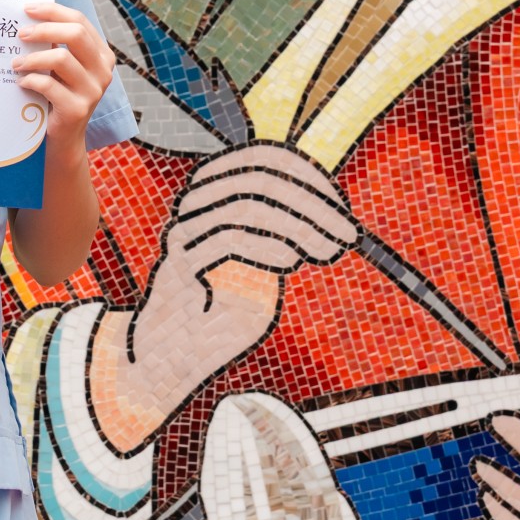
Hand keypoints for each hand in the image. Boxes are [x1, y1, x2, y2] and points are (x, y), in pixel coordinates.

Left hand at [13, 2, 116, 155]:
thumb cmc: (58, 94)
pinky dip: (31, 80)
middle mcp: (103, 70)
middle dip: (43, 29)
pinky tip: (21, 82)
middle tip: (20, 34)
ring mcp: (93, 90)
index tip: (28, 8)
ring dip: (32, 58)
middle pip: (75, 34)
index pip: (79, 21)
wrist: (63, 137)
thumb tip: (27, 19)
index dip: (53, 10)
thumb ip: (55, 44)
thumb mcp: (61, 67)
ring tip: (15, 63)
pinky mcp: (78, 109)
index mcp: (101, 54)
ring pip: (61, 58)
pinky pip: (49, 85)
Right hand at [86, 142, 361, 451]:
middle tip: (347, 234)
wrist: (173, 359)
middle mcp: (197, 203)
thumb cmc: (222, 314)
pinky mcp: (179, 262)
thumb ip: (286, 240)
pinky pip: (228, 238)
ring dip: (299, 226)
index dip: (310, 177)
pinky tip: (293, 261)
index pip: (265, 159)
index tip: (343, 210)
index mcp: (217, 195)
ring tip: (324, 250)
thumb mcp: (265, 270)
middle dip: (313, 204)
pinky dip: (268, 245)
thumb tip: (330, 215)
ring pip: (246, 203)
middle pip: (259, 176)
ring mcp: (185, 230)